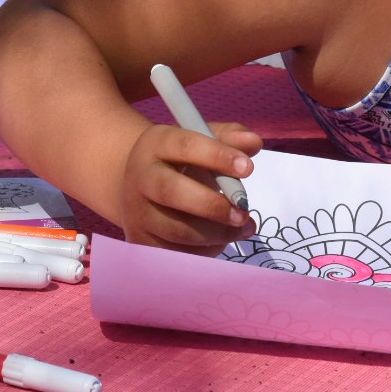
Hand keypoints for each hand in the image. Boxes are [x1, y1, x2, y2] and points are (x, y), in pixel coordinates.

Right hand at [120, 121, 261, 255]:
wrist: (136, 185)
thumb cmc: (179, 161)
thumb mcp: (200, 140)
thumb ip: (229, 138)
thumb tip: (254, 142)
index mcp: (156, 145)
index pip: (185, 146)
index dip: (217, 156)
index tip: (248, 168)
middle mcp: (141, 177)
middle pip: (171, 191)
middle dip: (212, 205)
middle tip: (244, 212)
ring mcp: (138, 213)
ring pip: (176, 230)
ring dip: (216, 233)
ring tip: (242, 228)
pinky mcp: (142, 241)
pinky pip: (176, 253)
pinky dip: (205, 250)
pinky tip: (221, 239)